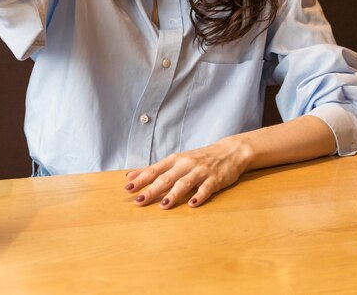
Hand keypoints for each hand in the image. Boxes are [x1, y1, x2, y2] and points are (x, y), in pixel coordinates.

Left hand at [124, 138, 251, 208]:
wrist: (229, 152)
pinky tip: (193, 204)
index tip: (128, 189)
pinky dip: (199, 196)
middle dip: (152, 189)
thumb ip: (155, 169)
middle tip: (139, 201)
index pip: (154, 170)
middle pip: (166, 178)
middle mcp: (185, 164)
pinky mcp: (215, 179)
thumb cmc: (198, 158)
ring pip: (185, 183)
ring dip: (173, 194)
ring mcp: (200, 171)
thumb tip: (131, 176)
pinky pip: (206, 188)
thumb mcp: (176, 160)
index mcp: (174, 160)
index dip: (141, 179)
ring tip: (163, 205)